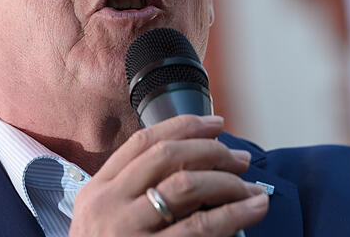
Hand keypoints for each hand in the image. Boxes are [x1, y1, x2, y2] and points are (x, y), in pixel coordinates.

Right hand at [69, 115, 267, 235]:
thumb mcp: (102, 221)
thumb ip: (131, 192)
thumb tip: (190, 163)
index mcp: (96, 191)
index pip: (142, 142)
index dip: (184, 125)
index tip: (215, 123)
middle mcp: (107, 205)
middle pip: (166, 157)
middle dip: (210, 150)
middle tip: (240, 158)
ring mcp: (125, 232)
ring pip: (184, 186)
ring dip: (226, 180)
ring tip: (251, 187)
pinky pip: (199, 228)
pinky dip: (233, 213)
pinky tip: (254, 209)